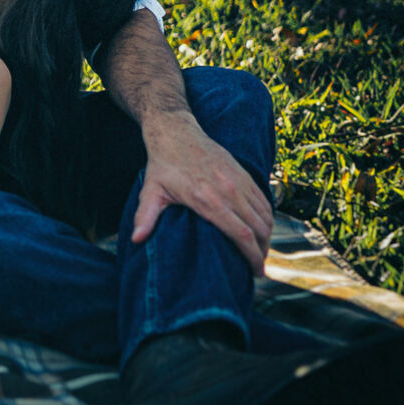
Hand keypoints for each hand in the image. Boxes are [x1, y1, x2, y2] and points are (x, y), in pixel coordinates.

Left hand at [133, 113, 273, 274]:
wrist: (176, 132)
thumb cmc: (162, 165)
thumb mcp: (151, 191)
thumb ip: (145, 216)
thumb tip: (135, 240)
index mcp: (207, 199)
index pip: (241, 234)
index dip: (252, 256)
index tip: (255, 272)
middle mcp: (228, 190)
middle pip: (259, 228)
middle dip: (262, 251)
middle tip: (257, 268)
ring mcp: (239, 180)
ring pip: (265, 215)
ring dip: (267, 236)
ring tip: (260, 251)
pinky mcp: (244, 173)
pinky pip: (264, 200)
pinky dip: (268, 218)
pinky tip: (262, 229)